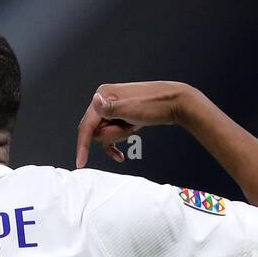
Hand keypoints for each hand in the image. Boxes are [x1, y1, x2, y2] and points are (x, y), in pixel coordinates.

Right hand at [75, 81, 195, 166]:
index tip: (81, 162)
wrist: (176, 103)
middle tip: (130, 127)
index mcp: (104, 94)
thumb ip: (110, 109)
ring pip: (105, 134)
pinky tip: (120, 154)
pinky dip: (116, 143)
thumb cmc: (157, 104)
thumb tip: (95, 100)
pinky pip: (111, 134)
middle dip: (112, 136)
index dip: (83, 145)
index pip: (87, 125)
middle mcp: (105, 100)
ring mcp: (112, 108)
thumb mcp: (132, 109)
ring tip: (135, 126)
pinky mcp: (119, 115)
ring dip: (119, 136)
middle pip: (96, 131)